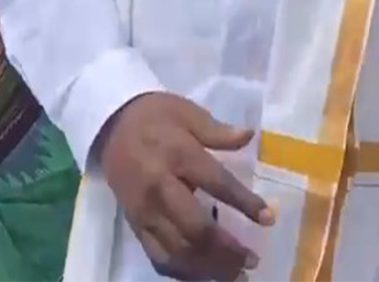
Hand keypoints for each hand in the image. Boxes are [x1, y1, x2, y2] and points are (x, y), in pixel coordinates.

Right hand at [98, 93, 272, 280]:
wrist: (110, 125)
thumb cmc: (155, 115)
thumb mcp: (188, 112)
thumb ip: (217, 131)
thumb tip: (249, 136)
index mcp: (179, 155)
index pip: (217, 184)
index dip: (244, 204)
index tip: (268, 219)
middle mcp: (160, 189)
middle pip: (195, 228)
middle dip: (226, 249)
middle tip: (252, 261)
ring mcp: (145, 211)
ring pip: (176, 250)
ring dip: (207, 267)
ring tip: (234, 275)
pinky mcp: (135, 225)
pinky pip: (157, 256)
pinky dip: (180, 271)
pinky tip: (202, 275)